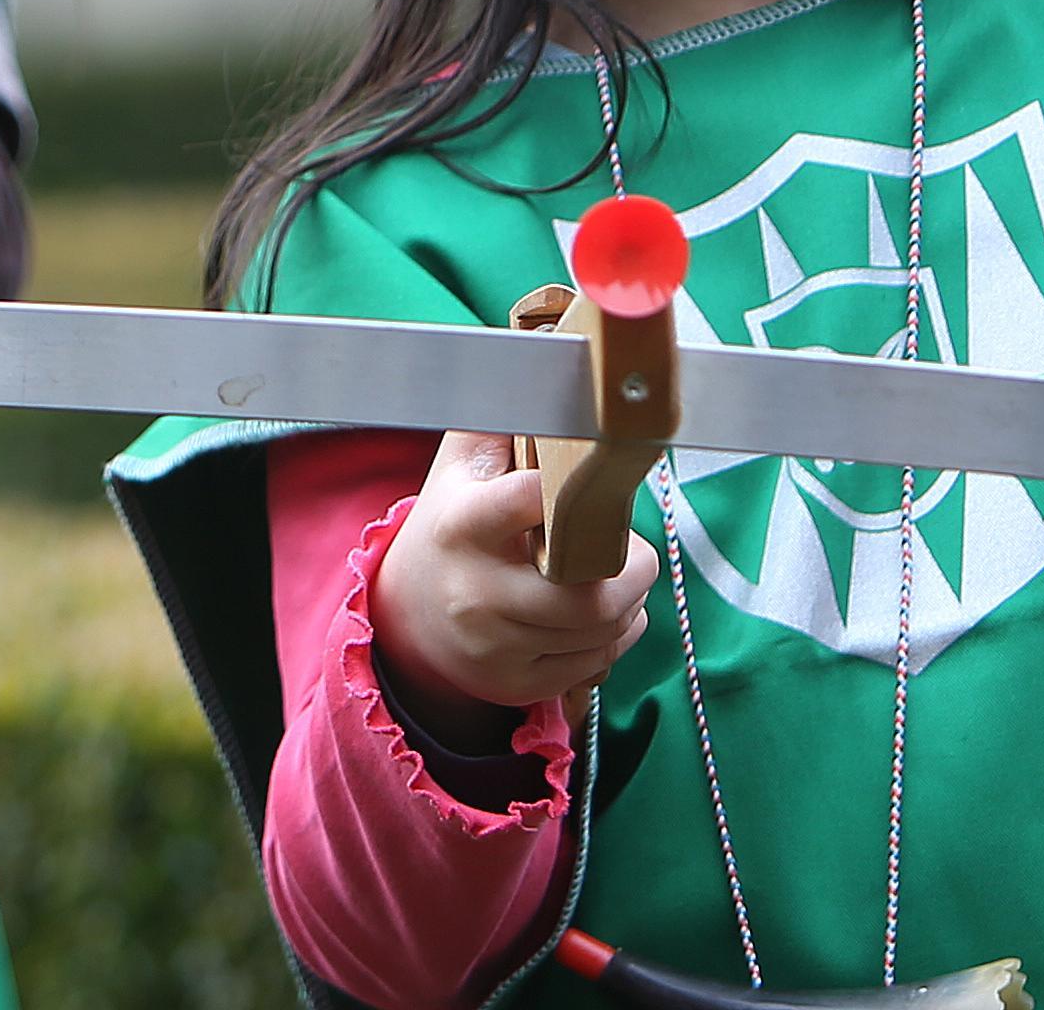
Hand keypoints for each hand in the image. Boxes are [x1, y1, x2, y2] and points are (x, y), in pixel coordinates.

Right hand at [363, 429, 651, 748]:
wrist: (408, 616)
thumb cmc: (452, 522)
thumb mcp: (461, 464)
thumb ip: (501, 412)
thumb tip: (549, 358)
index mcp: (464, 524)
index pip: (533, 503)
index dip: (575, 490)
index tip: (598, 481)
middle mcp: (476, 591)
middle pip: (591, 593)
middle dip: (634, 567)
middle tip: (633, 548)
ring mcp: (494, 646)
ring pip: (602, 628)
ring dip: (630, 600)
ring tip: (614, 574)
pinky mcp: (514, 684)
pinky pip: (596, 662)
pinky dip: (616, 635)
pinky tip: (598, 612)